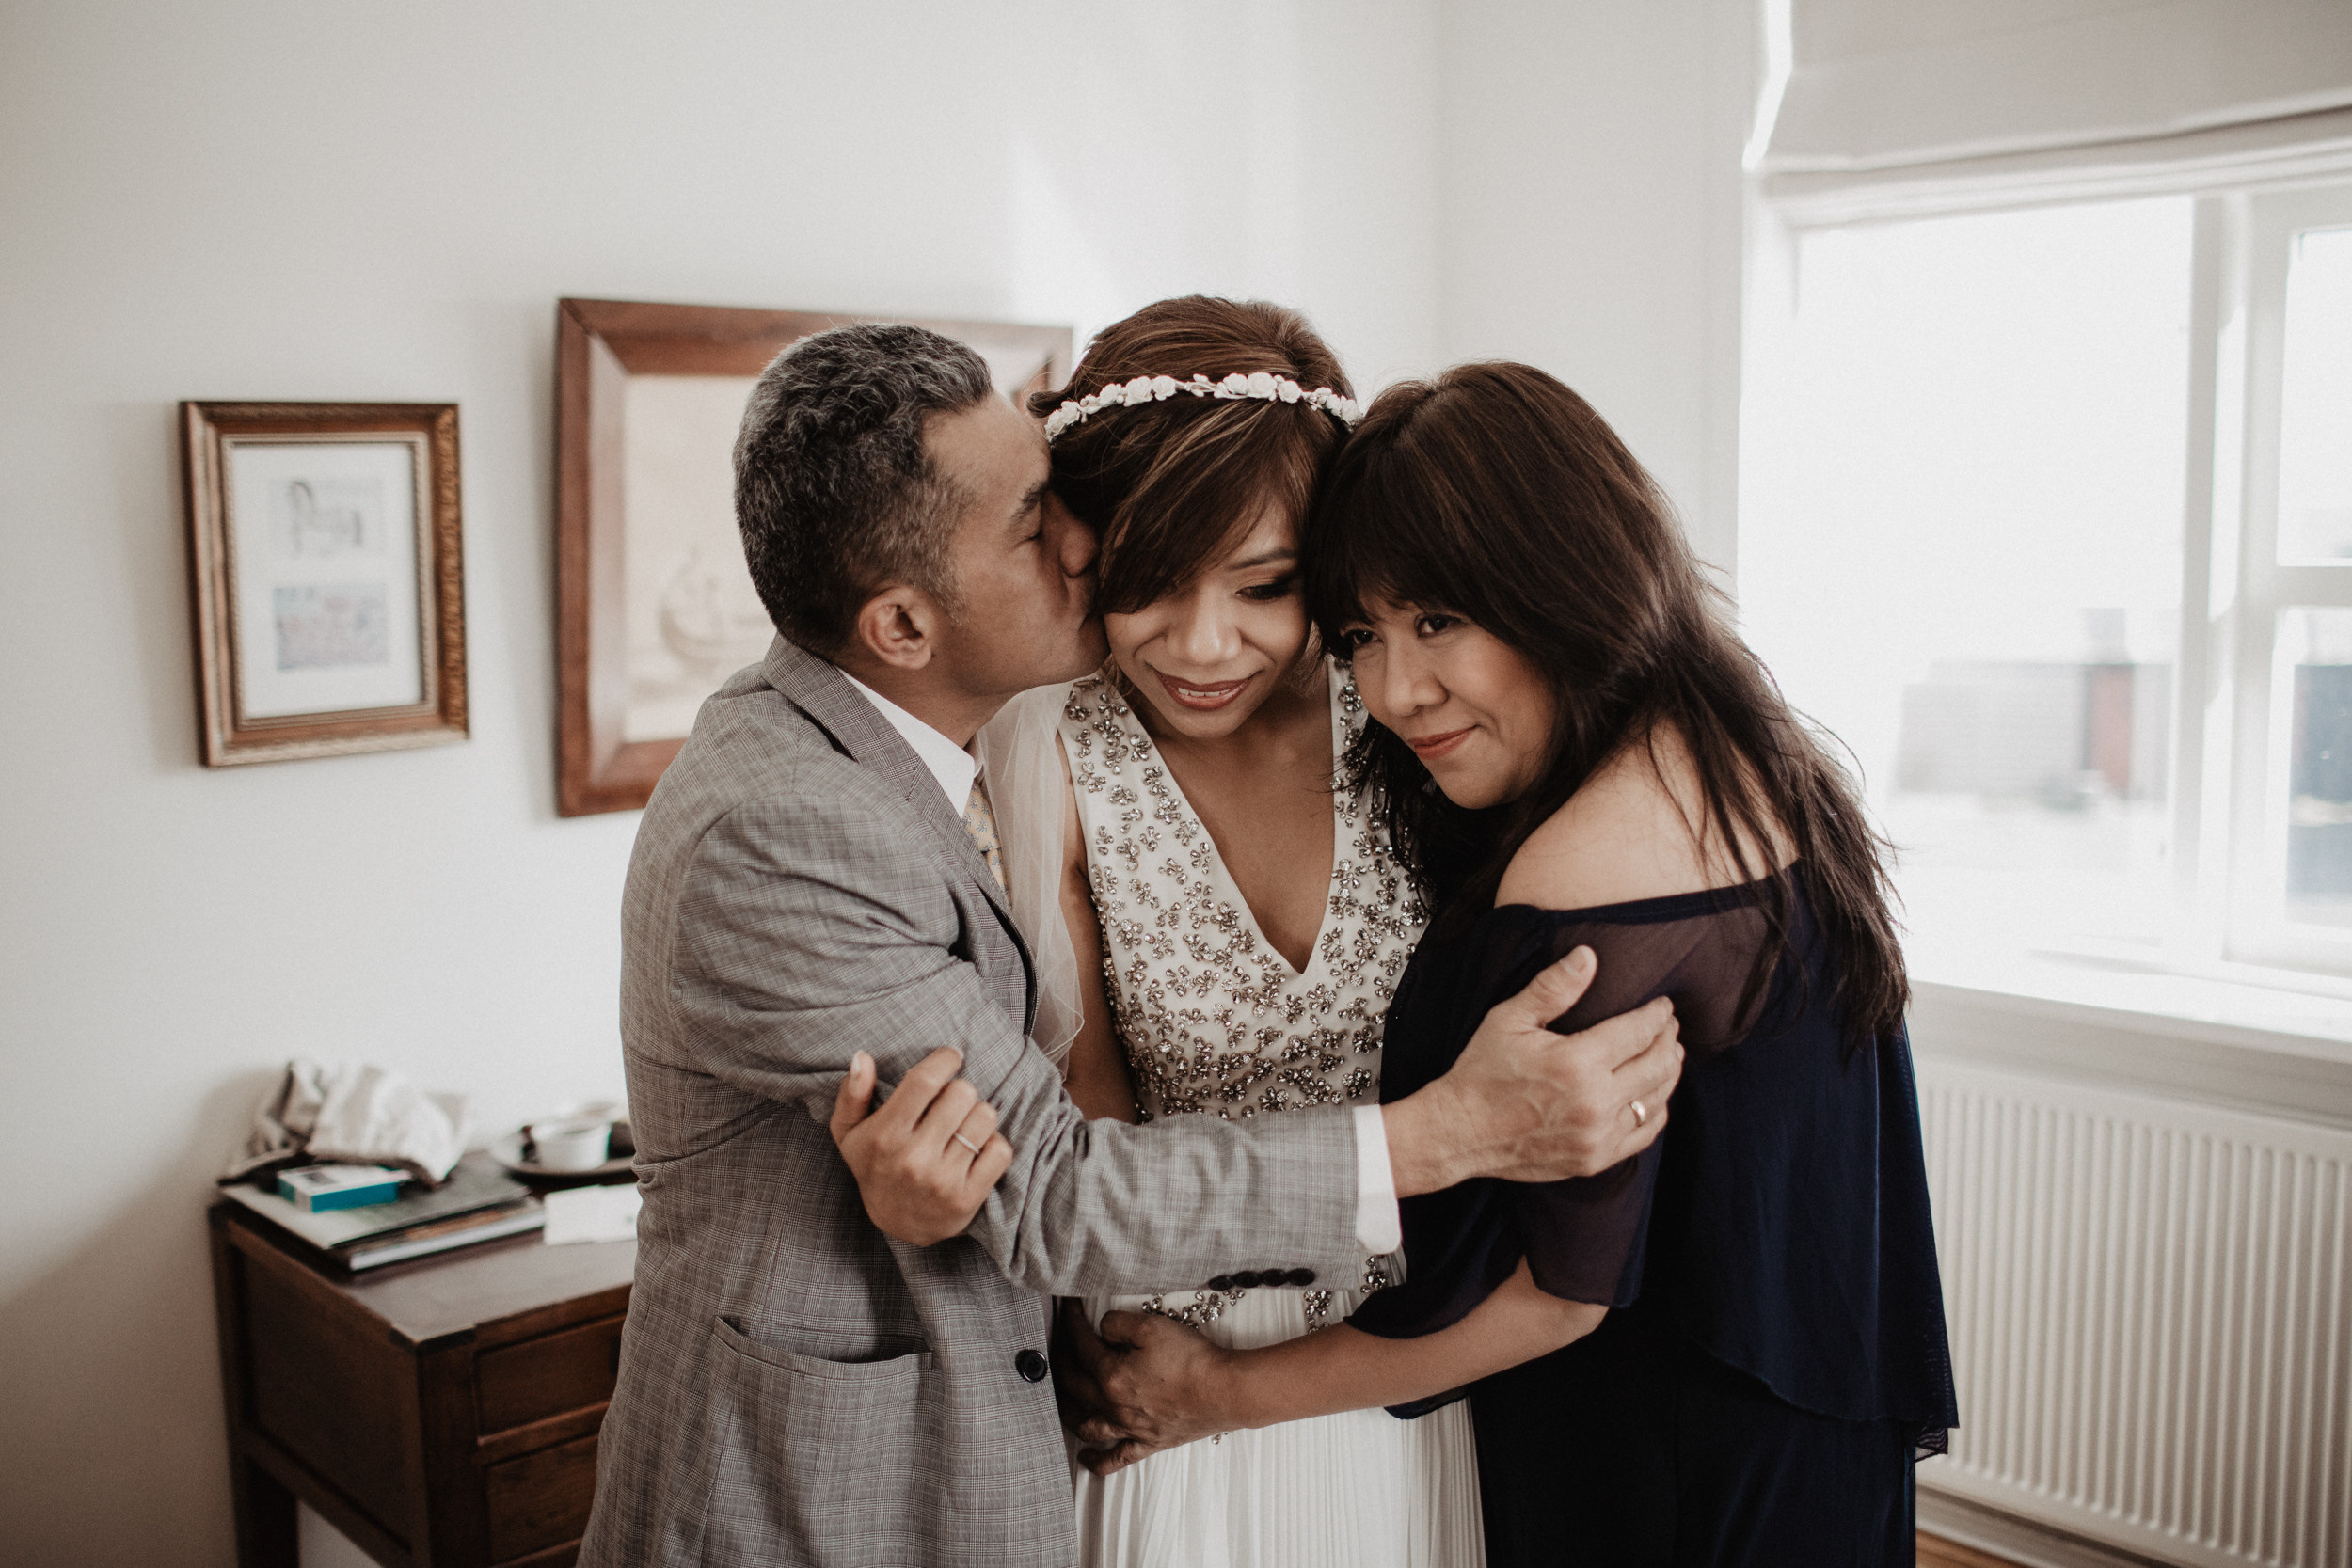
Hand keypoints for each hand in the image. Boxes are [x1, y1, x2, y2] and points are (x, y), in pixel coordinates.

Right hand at [828, 1047, 1013, 1244]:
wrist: (896, 1225)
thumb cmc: (875, 1166)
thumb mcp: (849, 1133)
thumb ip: (852, 1094)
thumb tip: (862, 1057)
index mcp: (884, 1137)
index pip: (924, 1081)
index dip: (944, 1060)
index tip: (951, 1057)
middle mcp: (913, 1159)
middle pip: (962, 1093)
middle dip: (959, 1091)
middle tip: (952, 1102)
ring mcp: (942, 1180)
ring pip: (985, 1117)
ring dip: (978, 1116)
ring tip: (963, 1127)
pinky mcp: (968, 1198)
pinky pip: (1000, 1150)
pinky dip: (993, 1144)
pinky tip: (976, 1150)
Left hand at [1056, 1299, 1238, 1475]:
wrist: (1224, 1391)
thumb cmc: (1191, 1359)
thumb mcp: (1151, 1326)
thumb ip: (1118, 1323)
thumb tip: (1102, 1329)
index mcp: (1111, 1375)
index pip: (1081, 1345)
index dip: (1071, 1322)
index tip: (1066, 1307)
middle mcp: (1114, 1405)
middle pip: (1074, 1384)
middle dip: (1060, 1360)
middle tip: (1057, 1344)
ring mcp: (1130, 1427)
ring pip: (1086, 1424)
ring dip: (1067, 1411)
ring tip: (1059, 1400)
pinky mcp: (1148, 1442)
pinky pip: (1115, 1458)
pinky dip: (1096, 1461)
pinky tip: (1085, 1459)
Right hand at [1387, 947, 1682, 1193]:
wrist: (1461, 1131)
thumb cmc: (1483, 1071)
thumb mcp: (1509, 1019)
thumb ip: (1553, 987)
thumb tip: (1588, 956)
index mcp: (1575, 1063)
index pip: (1638, 1032)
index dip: (1657, 1015)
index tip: (1663, 1005)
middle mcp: (1594, 1102)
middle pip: (1656, 1065)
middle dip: (1668, 1040)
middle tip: (1669, 1026)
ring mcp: (1597, 1136)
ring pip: (1656, 1100)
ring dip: (1669, 1073)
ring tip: (1669, 1054)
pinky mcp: (1595, 1159)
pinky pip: (1644, 1134)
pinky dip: (1656, 1111)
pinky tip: (1653, 1095)